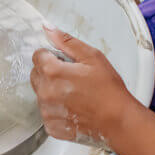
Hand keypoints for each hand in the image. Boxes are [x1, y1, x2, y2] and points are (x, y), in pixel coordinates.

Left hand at [30, 26, 136, 145]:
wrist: (118, 120)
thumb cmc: (109, 90)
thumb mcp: (92, 57)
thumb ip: (66, 42)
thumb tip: (48, 29)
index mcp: (52, 72)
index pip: (37, 56)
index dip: (51, 56)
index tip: (64, 62)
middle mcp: (45, 92)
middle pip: (36, 74)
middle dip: (49, 72)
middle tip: (72, 77)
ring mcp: (47, 111)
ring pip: (40, 93)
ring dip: (52, 91)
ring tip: (74, 94)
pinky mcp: (51, 126)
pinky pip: (47, 111)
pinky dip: (56, 109)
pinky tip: (73, 108)